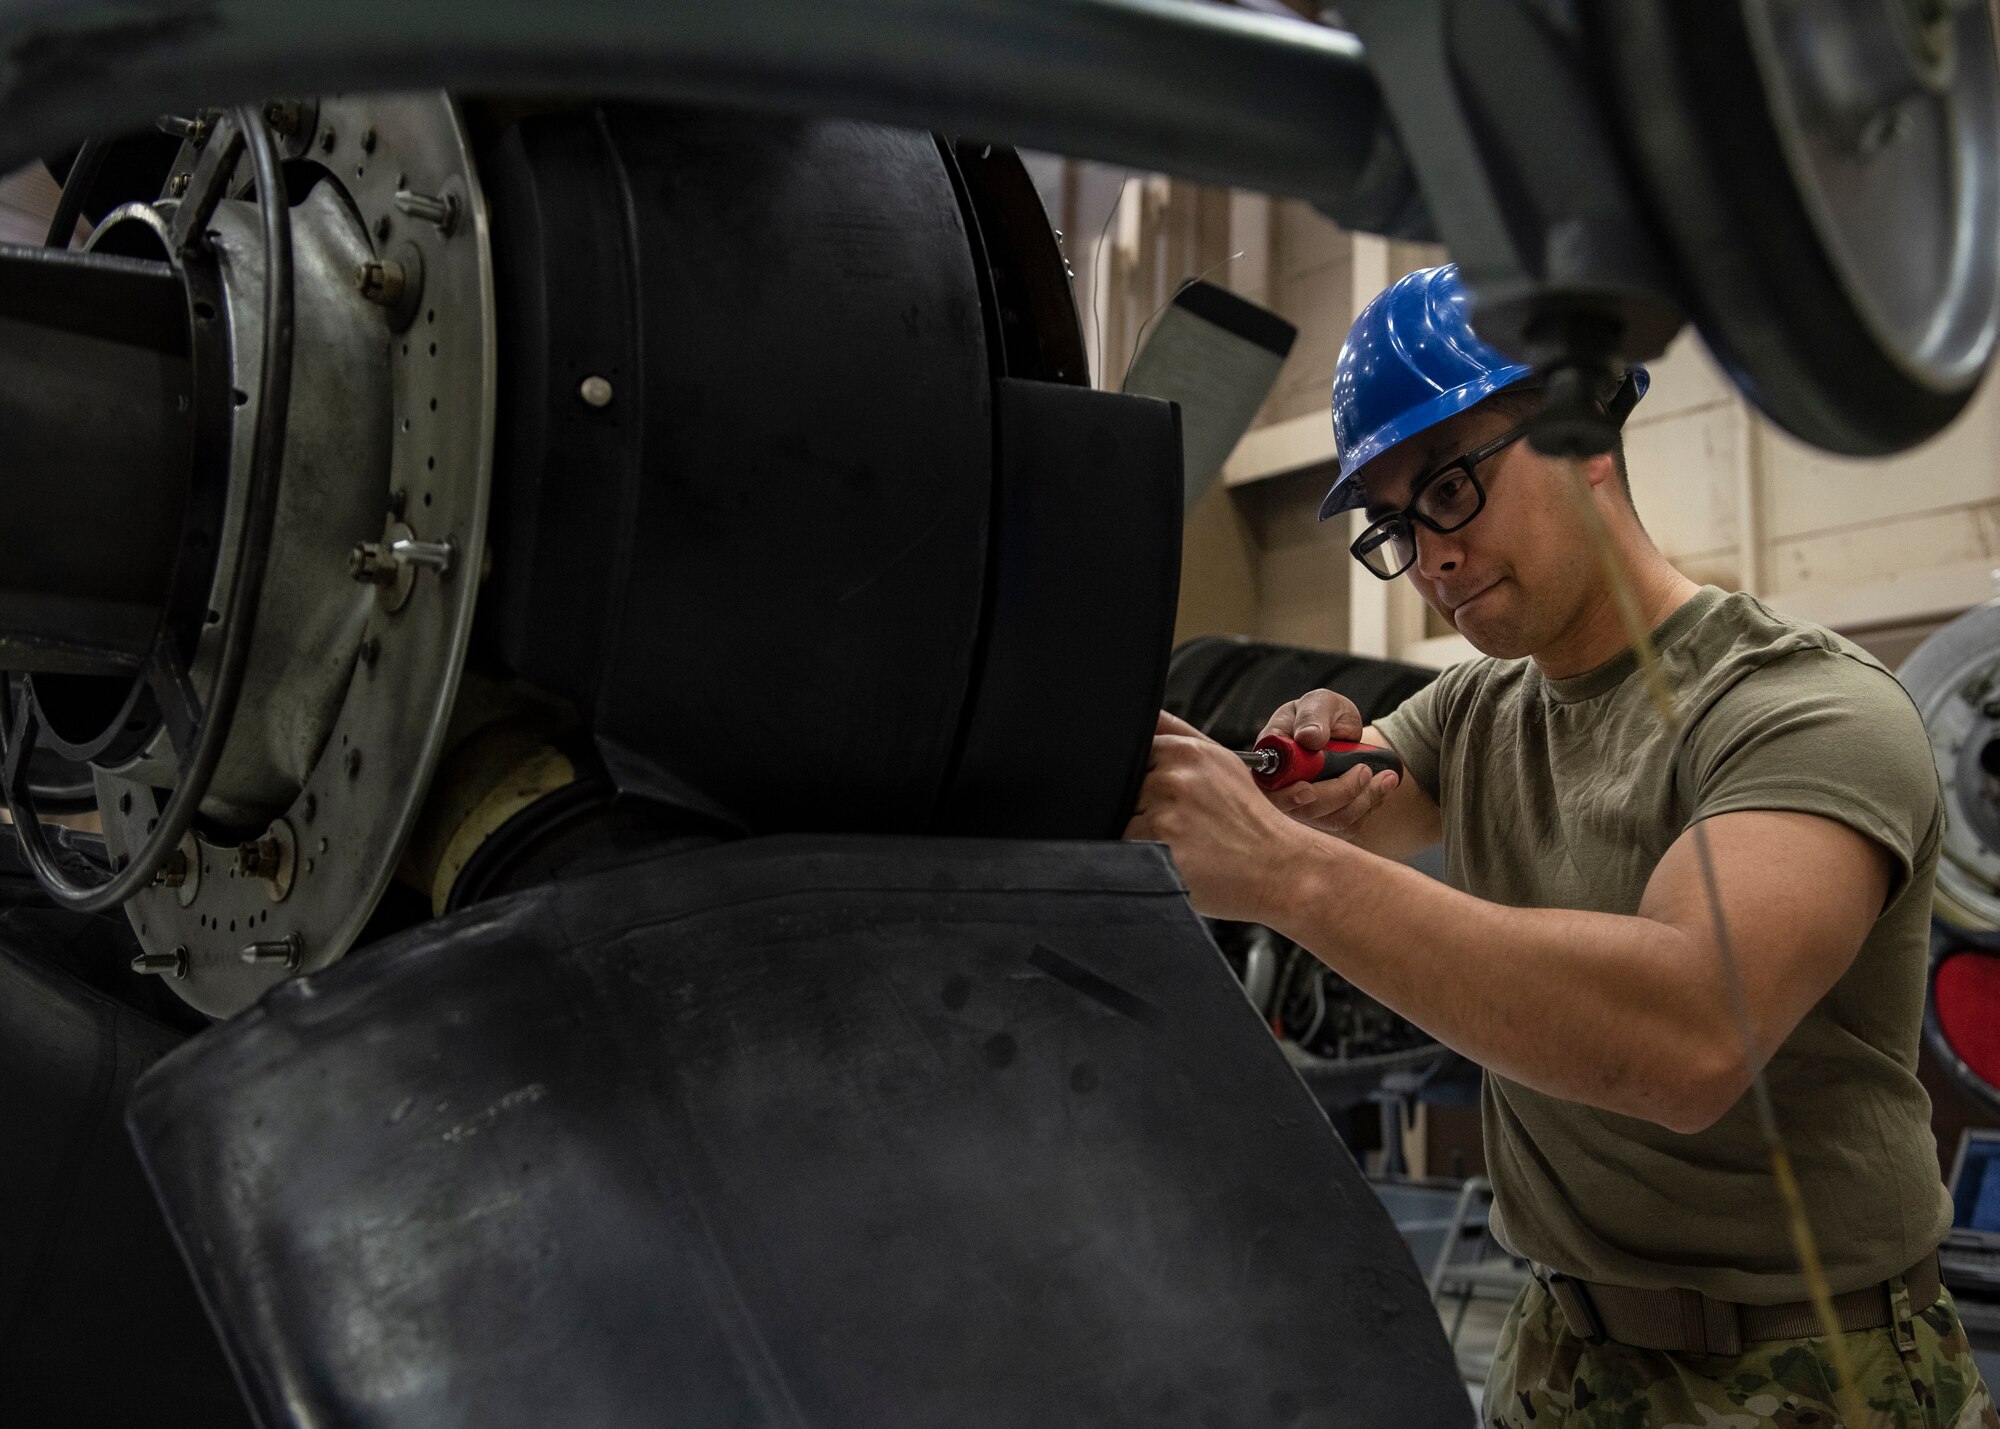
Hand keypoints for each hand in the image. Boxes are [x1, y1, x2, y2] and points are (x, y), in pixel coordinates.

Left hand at [1124, 711, 1316, 922]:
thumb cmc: (1250, 823)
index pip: (1135, 753)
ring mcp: (1165, 812)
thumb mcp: (1221, 766)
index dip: (1147, 780)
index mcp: (1186, 751)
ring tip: (1185, 845)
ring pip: (1124, 821)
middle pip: (1126, 790)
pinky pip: (1127, 849)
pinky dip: (1145, 858)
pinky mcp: (1158, 846)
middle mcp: (1175, 777)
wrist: (1281, 868)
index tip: (1170, 797)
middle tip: (1186, 827)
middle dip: (1144, 808)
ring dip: (1144, 836)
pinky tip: (1179, 861)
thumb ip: (1178, 736)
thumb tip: (1145, 716)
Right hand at [1258, 689, 1399, 837]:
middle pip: (1302, 810)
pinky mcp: (1325, 820)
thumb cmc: (1324, 717)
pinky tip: (1380, 787)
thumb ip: (1312, 716)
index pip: (1267, 786)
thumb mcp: (1320, 703)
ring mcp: (1302, 809)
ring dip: (1363, 799)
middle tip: (1364, 770)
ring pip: (1330, 820)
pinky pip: (1347, 825)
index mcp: (1272, 758)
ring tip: (1386, 777)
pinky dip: (1369, 805)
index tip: (1308, 790)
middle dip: (1338, 793)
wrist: (1343, 734)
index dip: (1286, 795)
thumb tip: (1308, 737)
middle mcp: (1281, 789)